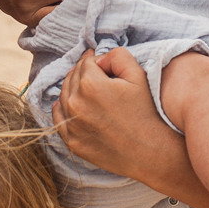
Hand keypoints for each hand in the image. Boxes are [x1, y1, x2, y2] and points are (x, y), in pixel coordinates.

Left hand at [52, 48, 166, 178]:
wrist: (149, 152)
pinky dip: (62, 109)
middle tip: (100, 77)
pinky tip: (69, 105)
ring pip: (64, 95)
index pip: (86, 62)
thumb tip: (99, 59)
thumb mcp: (138, 75)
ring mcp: (71, 124)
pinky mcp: (71, 141)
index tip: (107, 68)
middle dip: (85, 74)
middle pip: (73, 77)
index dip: (99, 62)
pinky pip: (59, 118)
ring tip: (88, 90)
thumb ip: (117, 56)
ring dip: (74, 89)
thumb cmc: (146, 113)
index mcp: (90, 84)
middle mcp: (75, 103)